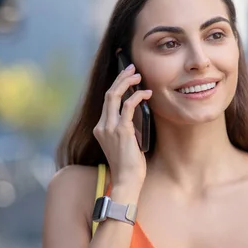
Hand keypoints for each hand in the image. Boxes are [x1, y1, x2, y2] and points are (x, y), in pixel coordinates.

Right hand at [93, 64, 151, 188]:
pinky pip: (128, 107)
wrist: (126, 180)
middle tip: (131, 68)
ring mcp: (110, 128)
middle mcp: (102, 126)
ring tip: (138, 75)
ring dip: (127, 82)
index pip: (107, 102)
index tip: (126, 76)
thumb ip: (127, 127)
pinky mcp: (121, 131)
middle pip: (108, 94)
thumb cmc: (129, 165)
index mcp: (101, 129)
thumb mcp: (125, 143)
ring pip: (115, 96)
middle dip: (120, 78)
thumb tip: (138, 111)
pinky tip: (147, 93)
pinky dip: (137, 97)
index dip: (116, 86)